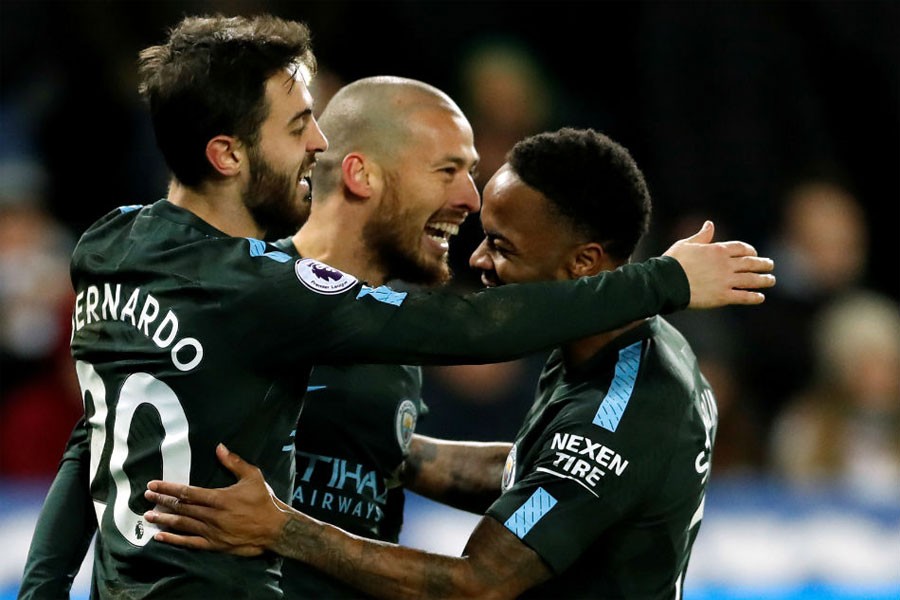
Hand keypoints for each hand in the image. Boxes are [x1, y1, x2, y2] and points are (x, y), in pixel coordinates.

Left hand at [143, 443, 288, 556]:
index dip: (168, 488)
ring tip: (148, 515)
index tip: (153, 485)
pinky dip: (174, 540)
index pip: (187, 492)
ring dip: (164, 519)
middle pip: (181, 507)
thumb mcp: (253, 476)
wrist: (275, 529)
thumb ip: (234, 462)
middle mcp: (212, 515)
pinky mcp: (214, 544)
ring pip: (182, 524)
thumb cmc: (264, 501)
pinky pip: (190, 542)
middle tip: (146, 497)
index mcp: (219, 498)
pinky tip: (160, 537)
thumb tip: (219, 447)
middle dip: (162, 501)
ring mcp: (212, 531)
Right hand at [664, 221, 774, 308]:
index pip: (740, 248)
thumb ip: (701, 236)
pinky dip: (754, 297)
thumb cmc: (673, 262)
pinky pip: (743, 296)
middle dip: (762, 264)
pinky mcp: (723, 296)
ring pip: (751, 279)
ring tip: (771, 280)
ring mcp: (726, 281)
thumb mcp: (686, 244)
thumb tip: (710, 224)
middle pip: (750, 263)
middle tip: (770, 265)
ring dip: (764, 280)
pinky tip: (760, 297)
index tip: (754, 253)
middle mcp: (726, 264)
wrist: (667, 282)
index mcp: (718, 250)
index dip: (750, 250)